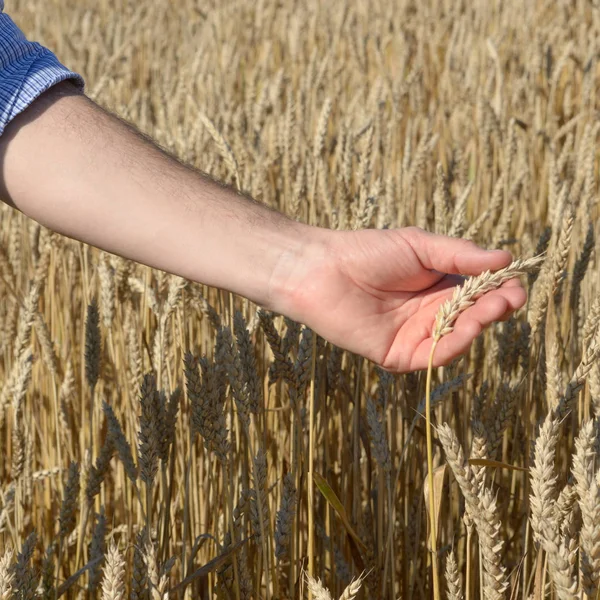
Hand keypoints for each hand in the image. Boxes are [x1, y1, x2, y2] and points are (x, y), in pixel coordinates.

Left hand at [271, 227, 525, 371]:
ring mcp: (416, 335)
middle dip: (494, 308)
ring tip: (491, 307)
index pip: (478, 293)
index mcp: (437, 285)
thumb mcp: (420, 246)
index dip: (499, 290)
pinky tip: (466, 327)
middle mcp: (430, 312)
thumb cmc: (367, 252)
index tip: (515, 284)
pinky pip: (434, 355)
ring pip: (458, 338)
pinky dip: (454, 344)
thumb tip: (505, 257)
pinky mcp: (399, 354)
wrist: (323, 270)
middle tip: (508, 298)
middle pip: (473, 317)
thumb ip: (459, 255)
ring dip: (479, 324)